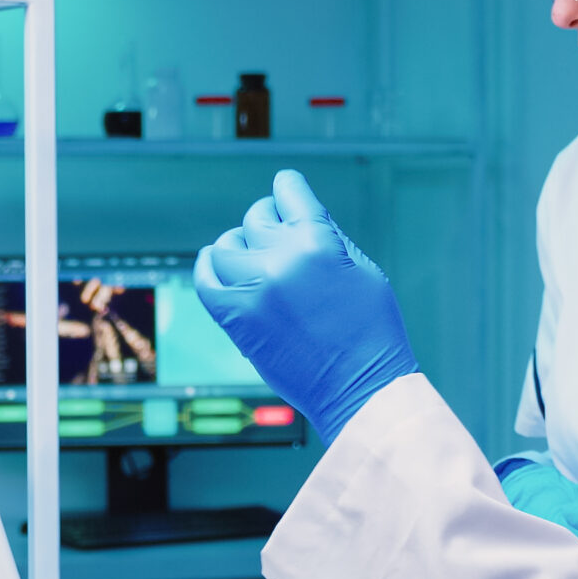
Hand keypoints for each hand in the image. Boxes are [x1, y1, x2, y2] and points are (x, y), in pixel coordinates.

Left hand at [195, 171, 418, 439]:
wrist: (361, 389)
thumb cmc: (371, 332)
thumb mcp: (364, 270)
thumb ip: (328, 236)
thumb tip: (296, 214)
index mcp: (319, 242)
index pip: (289, 191)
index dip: (288, 188)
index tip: (285, 191)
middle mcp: (282, 260)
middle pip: (255, 218)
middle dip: (267, 220)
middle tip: (274, 233)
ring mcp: (254, 290)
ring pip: (226, 247)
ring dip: (238, 246)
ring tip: (249, 256)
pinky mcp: (236, 320)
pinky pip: (205, 281)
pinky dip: (207, 268)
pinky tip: (214, 264)